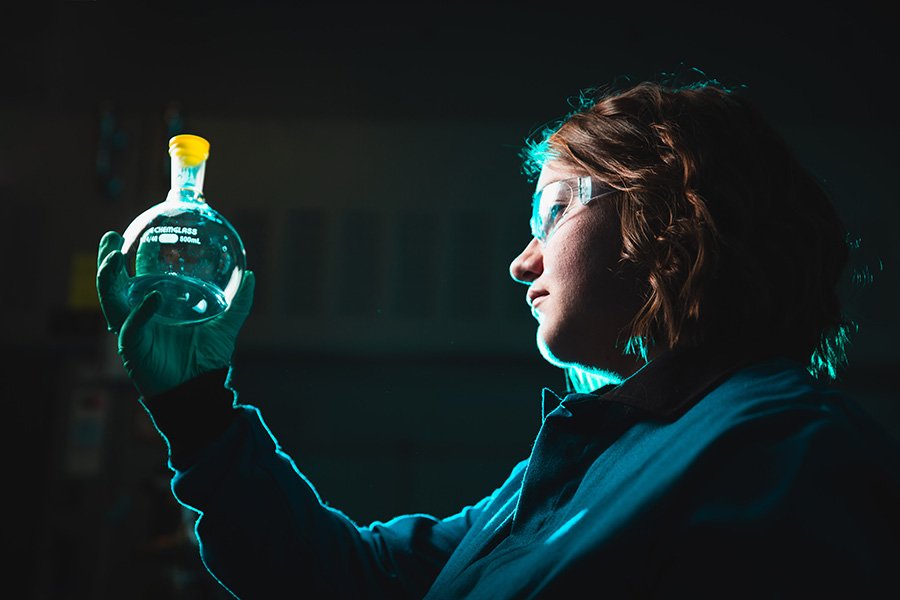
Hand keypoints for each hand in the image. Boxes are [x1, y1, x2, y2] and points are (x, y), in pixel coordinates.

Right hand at [96, 230, 254, 396]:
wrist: (200, 390)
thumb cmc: (206, 360)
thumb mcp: (226, 325)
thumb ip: (239, 302)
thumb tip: (250, 275)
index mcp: (156, 307)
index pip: (141, 275)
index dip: (137, 254)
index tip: (139, 231)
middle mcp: (139, 315)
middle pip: (115, 283)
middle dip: (107, 259)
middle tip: (109, 238)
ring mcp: (133, 330)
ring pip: (110, 299)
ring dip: (108, 278)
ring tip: (112, 257)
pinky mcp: (133, 347)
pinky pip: (132, 325)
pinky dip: (140, 310)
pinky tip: (151, 296)